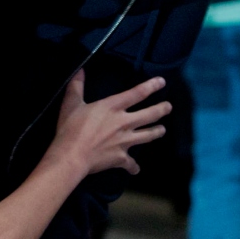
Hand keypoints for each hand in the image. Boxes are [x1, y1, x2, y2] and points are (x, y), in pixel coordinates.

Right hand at [49, 69, 169, 175]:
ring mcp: (125, 141)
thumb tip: (80, 69)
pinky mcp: (120, 158)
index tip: (162, 82)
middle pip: (149, 115)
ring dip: (156, 132)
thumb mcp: (71, 104)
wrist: (72, 156)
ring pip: (147, 136)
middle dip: (161, 110)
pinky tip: (135, 169)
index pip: (137, 93)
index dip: (151, 86)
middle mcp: (124, 122)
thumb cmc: (71, 129)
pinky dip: (133, 167)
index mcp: (113, 107)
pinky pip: (131, 164)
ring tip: (162, 130)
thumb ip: (76, 86)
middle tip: (169, 107)